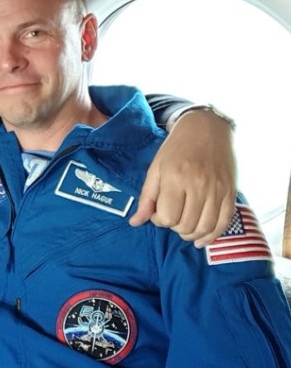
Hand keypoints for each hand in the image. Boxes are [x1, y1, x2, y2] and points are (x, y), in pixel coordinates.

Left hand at [130, 108, 235, 246]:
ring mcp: (218, 190)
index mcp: (176, 179)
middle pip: (186, 225)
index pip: (167, 217)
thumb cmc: (176, 149)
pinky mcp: (231, 192)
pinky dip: (212, 235)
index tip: (157, 212)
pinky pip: (224, 222)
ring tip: (183, 228)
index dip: (159, 220)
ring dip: (191, 234)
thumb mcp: (155, 169)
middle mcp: (199, 186)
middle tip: (171, 217)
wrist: (206, 129)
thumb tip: (135, 222)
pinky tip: (201, 239)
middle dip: (174, 227)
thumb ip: (146, 198)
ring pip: (205, 227)